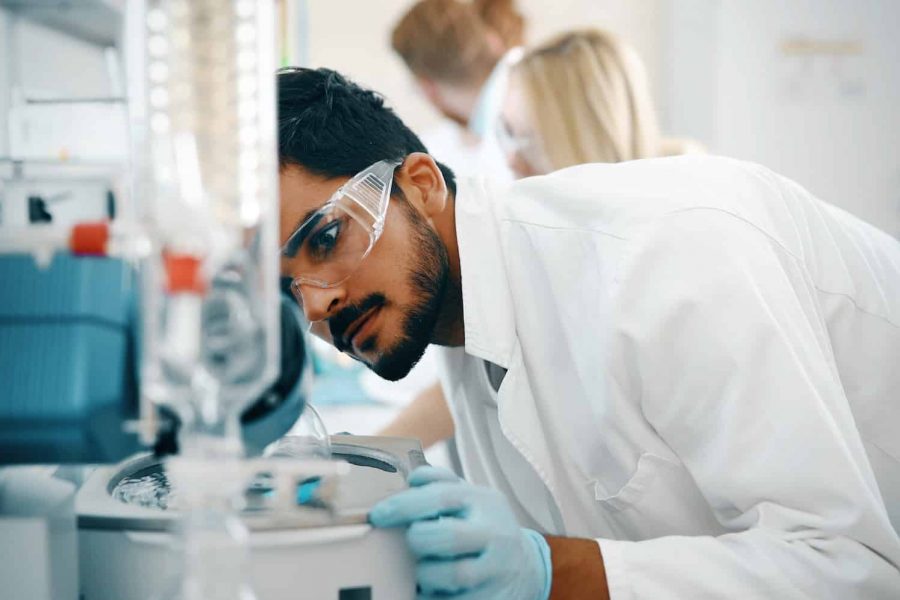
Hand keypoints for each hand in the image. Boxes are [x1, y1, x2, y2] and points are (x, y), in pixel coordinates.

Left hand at [368, 466, 551, 599]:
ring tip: (423, 570)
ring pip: (452, 573)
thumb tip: (412, 478)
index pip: (442, 497)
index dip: (405, 505)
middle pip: (447, 536)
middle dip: (418, 539)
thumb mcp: (472, 498)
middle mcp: (495, 535)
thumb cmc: (483, 528)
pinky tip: (428, 589)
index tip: (378, 515)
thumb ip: (442, 483)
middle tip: (413, 543)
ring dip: (426, 573)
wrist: (525, 569)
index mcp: (485, 503)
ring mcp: (496, 571)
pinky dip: (431, 596)